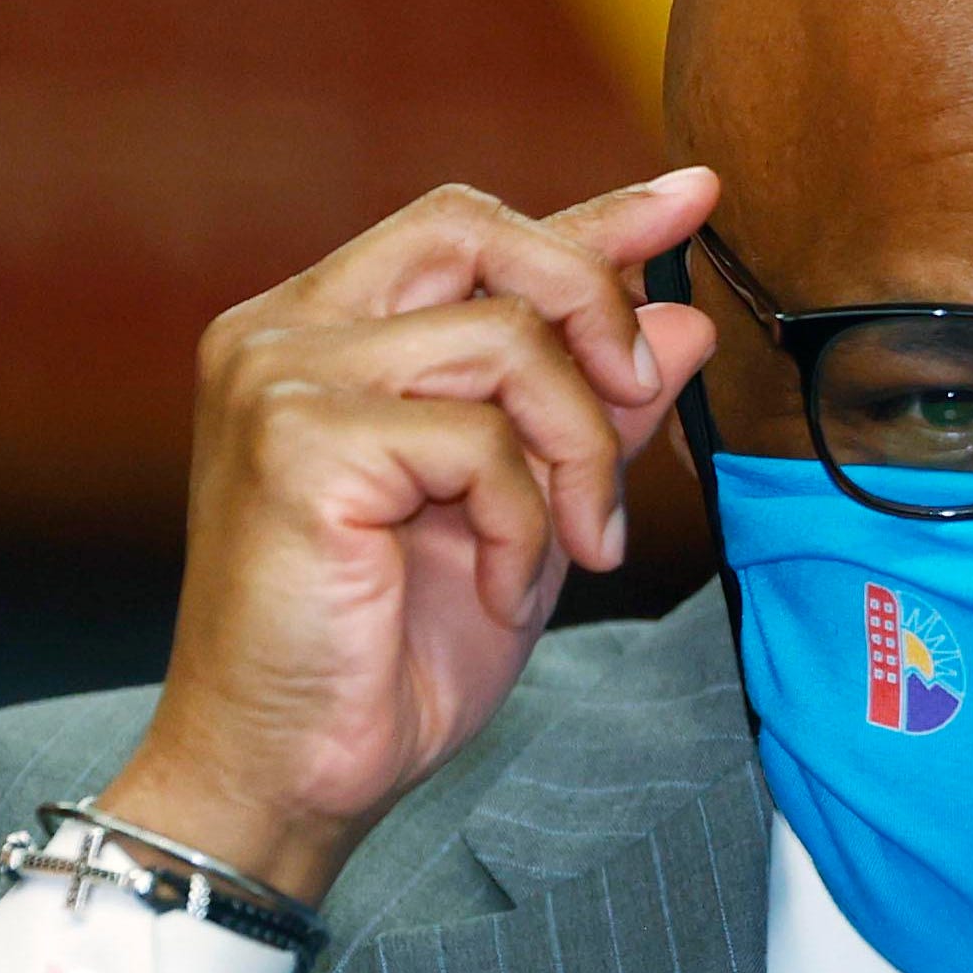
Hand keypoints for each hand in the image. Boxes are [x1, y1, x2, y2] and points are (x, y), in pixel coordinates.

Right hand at [102, 171, 722, 902]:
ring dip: (577, 451)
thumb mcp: (526, 518)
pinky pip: (482, 441)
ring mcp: (279, 377)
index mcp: (324, 334)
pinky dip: (525, 523)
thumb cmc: (387, 659)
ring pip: (507, 342)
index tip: (693, 197)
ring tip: (572, 545)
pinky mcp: (296, 440)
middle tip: (639, 397)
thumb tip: (680, 324)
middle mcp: (285, 331)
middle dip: (593, 303)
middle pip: (478, 230)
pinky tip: (502, 588)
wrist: (289, 776)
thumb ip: (588, 413)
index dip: (591, 216)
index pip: (470, 235)